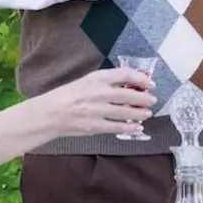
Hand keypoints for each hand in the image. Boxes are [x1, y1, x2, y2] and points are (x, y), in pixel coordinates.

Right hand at [35, 68, 155, 136]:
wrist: (50, 113)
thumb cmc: (68, 96)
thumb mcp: (86, 81)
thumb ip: (106, 82)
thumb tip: (129, 86)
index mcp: (96, 78)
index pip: (125, 75)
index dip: (141, 78)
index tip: (149, 83)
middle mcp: (99, 92)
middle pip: (130, 94)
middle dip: (144, 98)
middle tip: (152, 100)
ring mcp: (98, 110)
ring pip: (126, 112)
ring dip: (140, 113)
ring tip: (147, 113)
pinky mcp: (95, 126)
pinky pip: (118, 127)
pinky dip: (130, 128)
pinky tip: (137, 128)